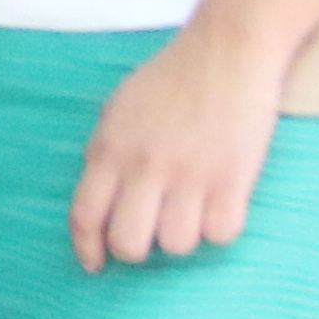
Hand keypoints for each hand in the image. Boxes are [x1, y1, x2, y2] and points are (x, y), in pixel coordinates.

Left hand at [74, 16, 291, 270]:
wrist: (225, 53)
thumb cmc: (170, 80)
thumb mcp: (118, 111)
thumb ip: (104, 153)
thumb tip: (97, 199)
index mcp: (110, 150)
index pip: (85, 216)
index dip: (87, 248)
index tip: (94, 265)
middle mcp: (146, 167)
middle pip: (129, 243)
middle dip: (136, 250)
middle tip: (151, 235)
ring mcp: (190, 175)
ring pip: (177, 245)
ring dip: (184, 236)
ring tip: (192, 210)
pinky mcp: (234, 179)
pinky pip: (222, 234)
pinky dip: (221, 228)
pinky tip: (221, 206)